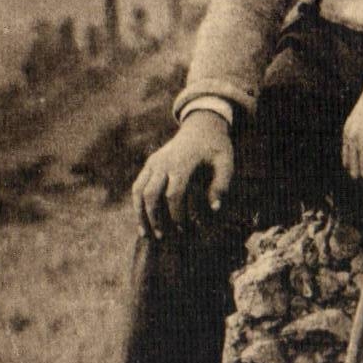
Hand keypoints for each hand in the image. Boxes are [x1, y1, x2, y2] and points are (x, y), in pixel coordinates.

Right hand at [131, 111, 233, 238]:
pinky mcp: (150, 164)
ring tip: (145, 234)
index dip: (176, 215)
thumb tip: (215, 209)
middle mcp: (164, 162)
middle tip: (162, 237)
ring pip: (139, 190)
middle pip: (151, 193)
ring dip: (140, 213)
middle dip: (155, 218)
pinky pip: (138, 185)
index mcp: (182, 162)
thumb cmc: (216, 147)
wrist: (201, 126)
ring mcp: (154, 162)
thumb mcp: (226, 162)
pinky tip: (142, 221)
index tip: (183, 230)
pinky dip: (137, 204)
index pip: (174, 193)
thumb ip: (222, 184)